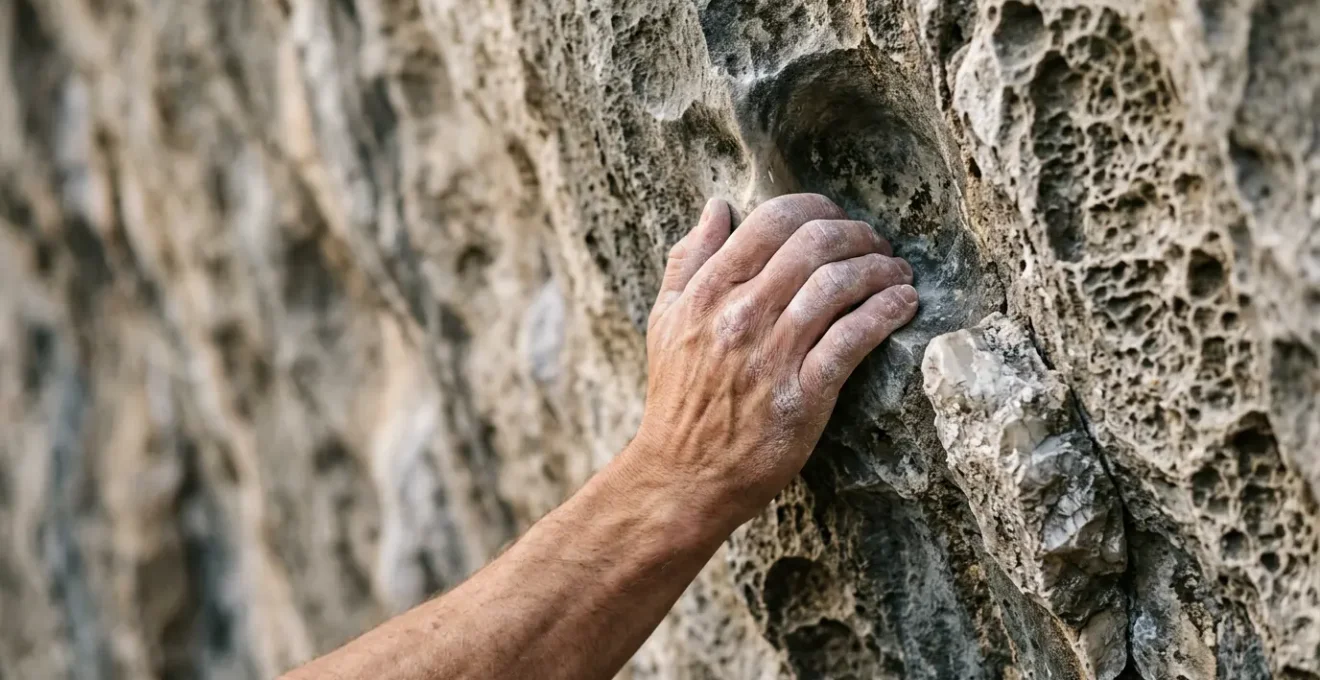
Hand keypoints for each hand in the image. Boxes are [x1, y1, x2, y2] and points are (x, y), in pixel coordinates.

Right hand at [626, 194, 918, 529]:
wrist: (683, 476)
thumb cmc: (677, 399)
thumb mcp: (665, 321)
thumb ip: (688, 261)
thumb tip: (717, 208)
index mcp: (708, 292)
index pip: (770, 221)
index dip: (814, 207)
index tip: (836, 217)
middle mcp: (740, 315)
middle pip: (813, 244)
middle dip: (857, 234)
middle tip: (876, 244)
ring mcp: (772, 355)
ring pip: (839, 285)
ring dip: (880, 269)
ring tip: (898, 273)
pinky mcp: (803, 394)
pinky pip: (854, 338)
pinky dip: (887, 312)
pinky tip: (904, 305)